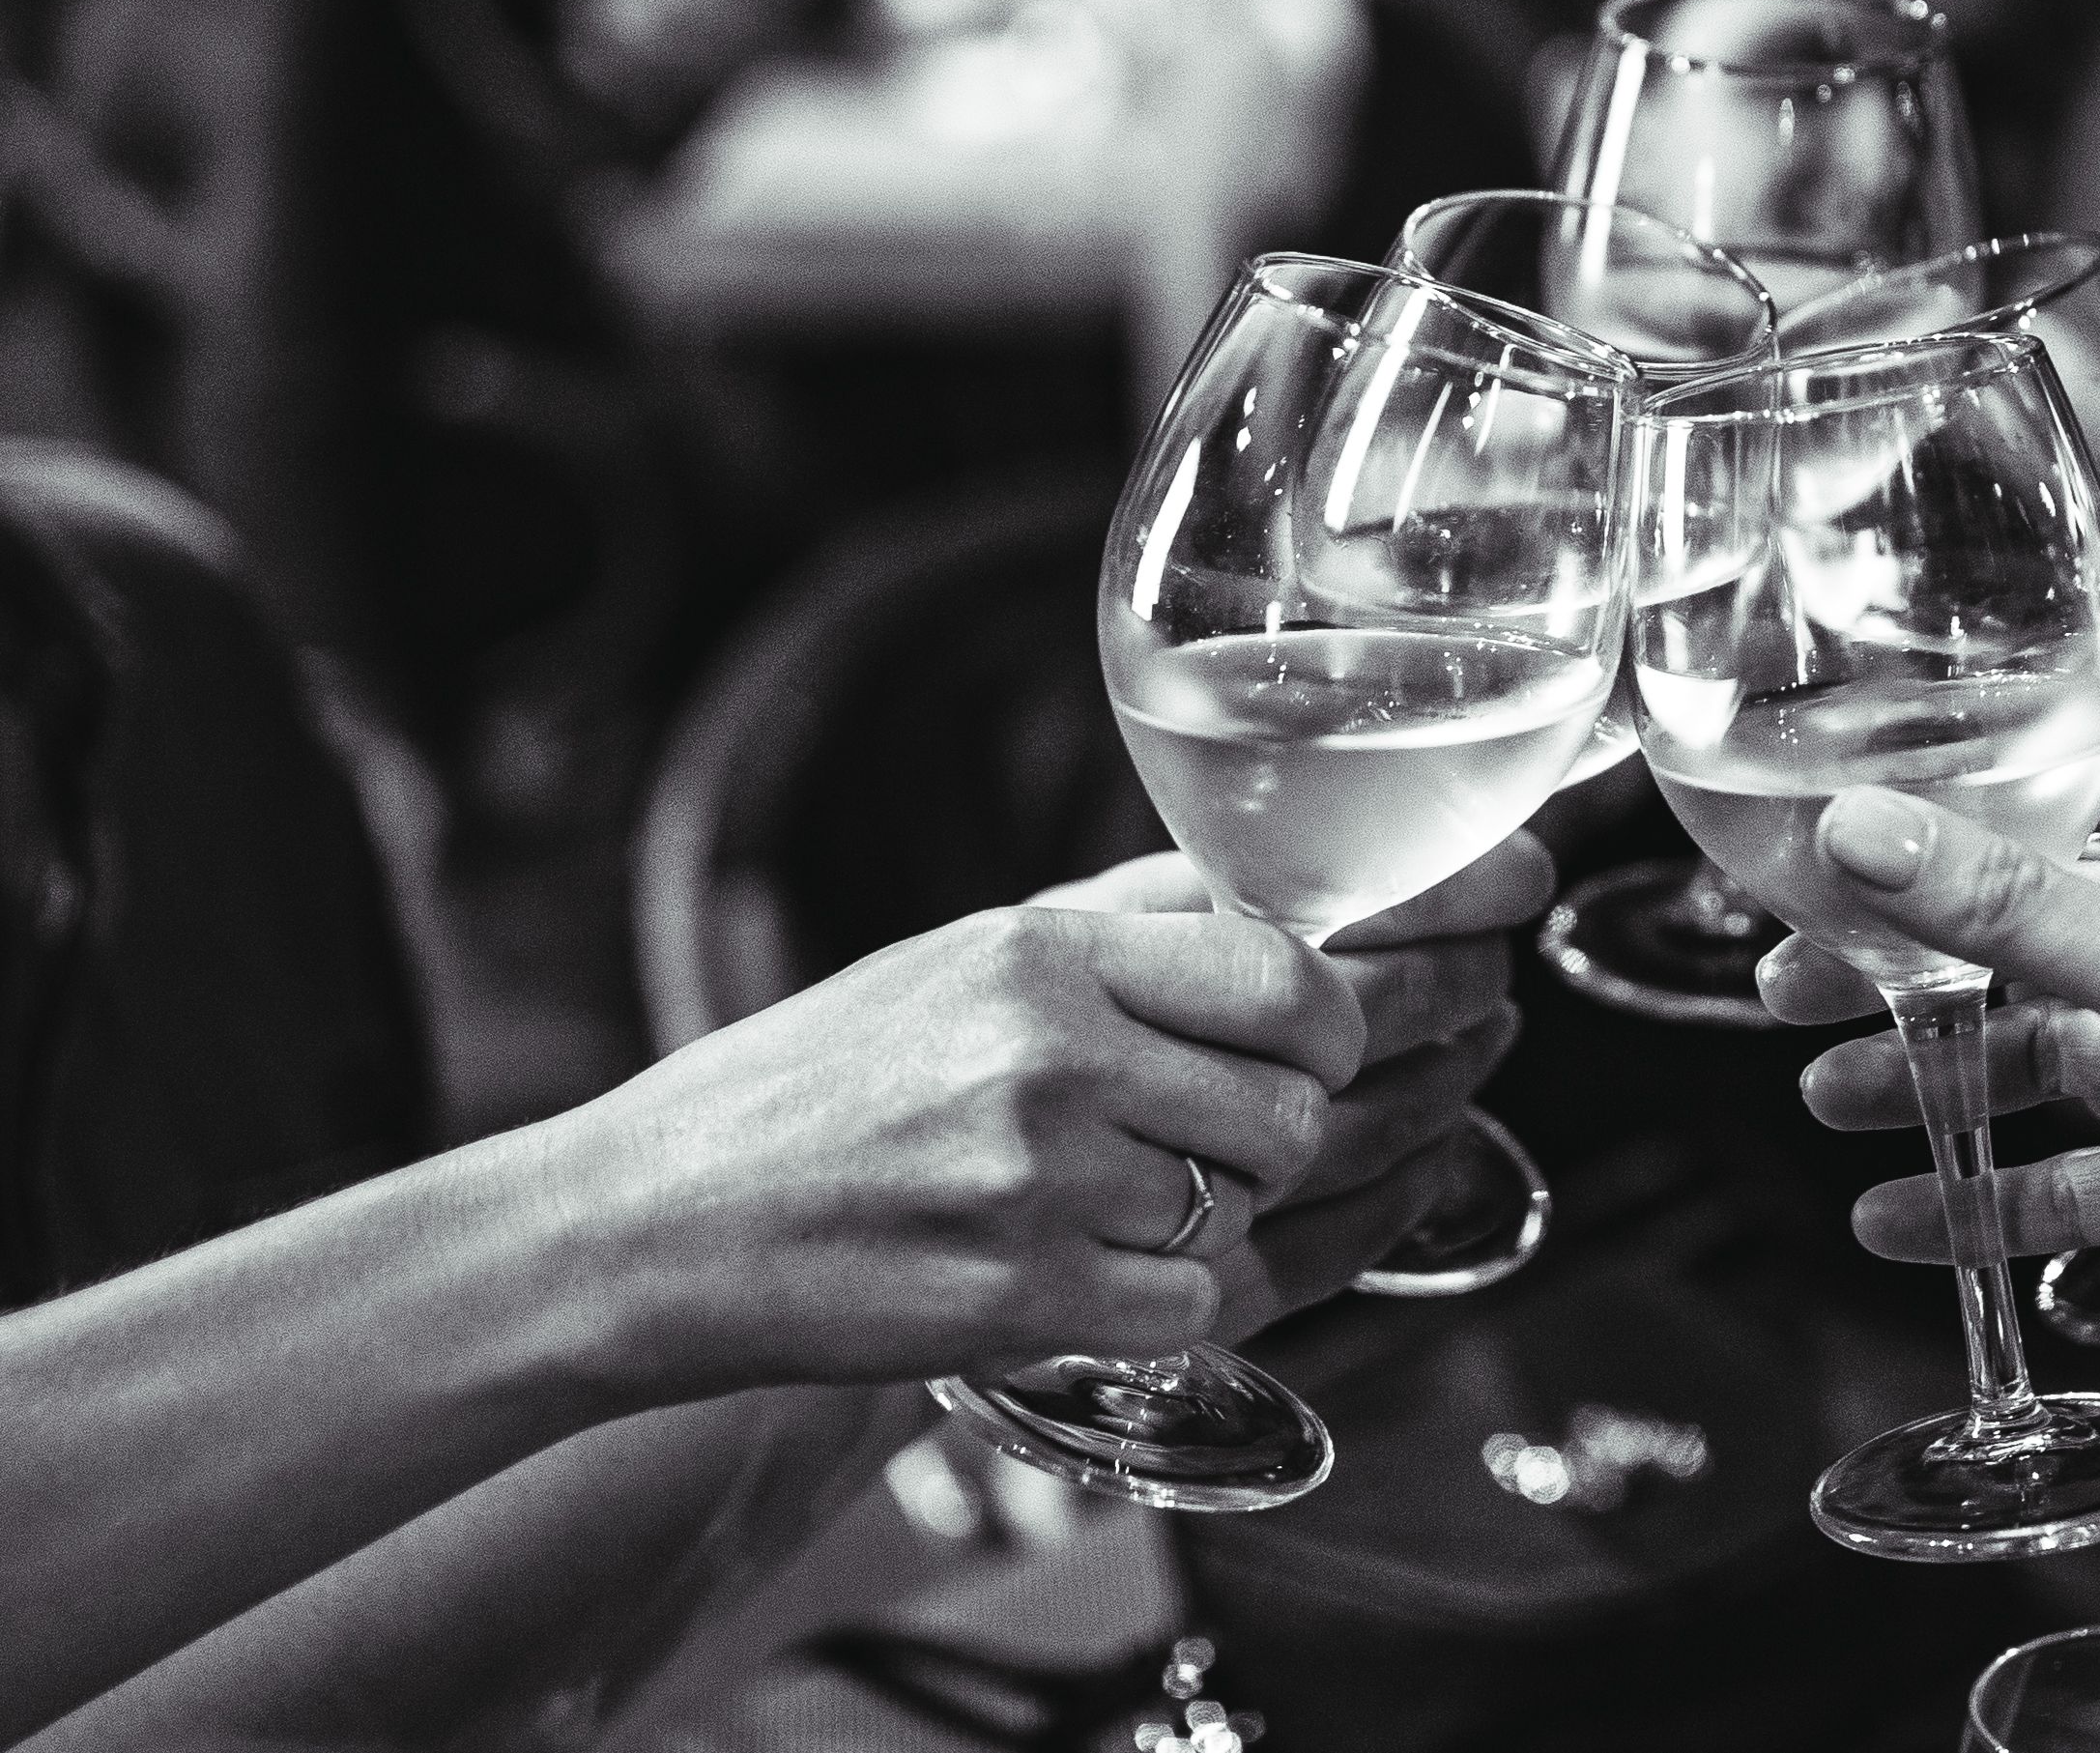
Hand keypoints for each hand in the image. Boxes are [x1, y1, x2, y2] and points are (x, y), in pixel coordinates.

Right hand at [558, 901, 1364, 1395]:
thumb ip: (1127, 923)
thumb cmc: (815, 1083)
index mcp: (1042, 955)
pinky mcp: (1024, 1300)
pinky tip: (1087, 1269)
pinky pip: (1191, 1304)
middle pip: (1292, 1105)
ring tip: (1111, 1201)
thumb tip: (1278, 903)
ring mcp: (1040, 1185)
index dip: (1338, 1026)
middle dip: (1282, 1130)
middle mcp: (1051, 1057)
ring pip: (1245, 1207)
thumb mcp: (962, 955)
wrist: (654, 1224)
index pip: (1290, 978)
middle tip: (1219, 1140)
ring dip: (1211, 1215)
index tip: (1327, 1046)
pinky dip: (1163, 1298)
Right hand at [1794, 728, 2099, 1363]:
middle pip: (2028, 927)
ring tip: (1823, 1097)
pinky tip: (1900, 1218)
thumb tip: (1859, 831)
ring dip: (1931, 1079)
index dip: (1940, 800)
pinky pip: (2074, 1175)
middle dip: (1908, 959)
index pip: (2059, 782)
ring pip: (2040, 1052)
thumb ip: (2012, 905)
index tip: (1824, 819)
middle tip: (1788, 980)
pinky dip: (1989, 1198)